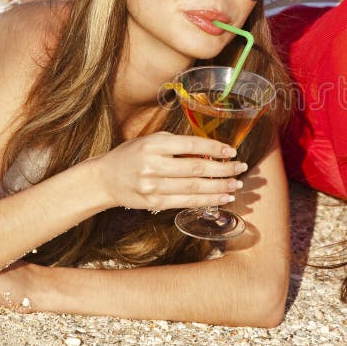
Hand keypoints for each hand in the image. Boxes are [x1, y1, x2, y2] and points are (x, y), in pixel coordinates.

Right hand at [89, 131, 246, 211]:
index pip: (191, 146)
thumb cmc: (132, 155)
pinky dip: (207, 200)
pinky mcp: (154, 203)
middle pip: (196, 169)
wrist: (105, 179)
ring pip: (194, 188)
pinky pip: (186, 202)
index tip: (232, 151)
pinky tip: (222, 197)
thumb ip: (178, 145)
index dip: (215, 149)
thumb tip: (212, 151)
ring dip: (219, 187)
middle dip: (223, 169)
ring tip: (236, 185)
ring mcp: (153, 186)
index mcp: (154, 144)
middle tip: (241, 168)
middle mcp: (153, 165)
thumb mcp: (152, 141)